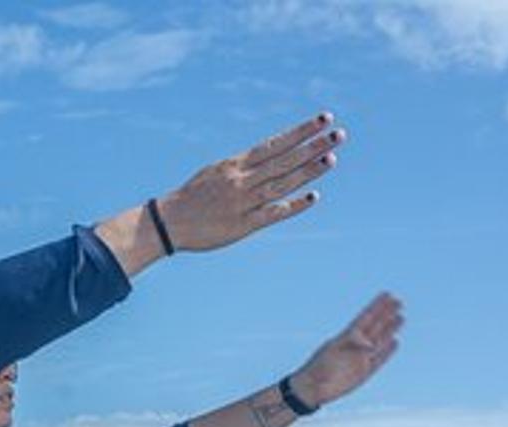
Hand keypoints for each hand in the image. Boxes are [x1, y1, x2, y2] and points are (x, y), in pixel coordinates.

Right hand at [157, 113, 343, 251]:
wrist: (168, 222)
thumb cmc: (192, 197)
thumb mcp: (215, 172)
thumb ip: (243, 166)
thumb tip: (269, 156)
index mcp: (235, 165)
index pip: (275, 143)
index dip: (301, 131)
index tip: (323, 118)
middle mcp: (242, 180)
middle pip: (284, 160)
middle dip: (313, 146)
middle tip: (339, 134)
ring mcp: (243, 202)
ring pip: (282, 183)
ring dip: (308, 171)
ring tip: (332, 158)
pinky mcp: (242, 225)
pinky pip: (272, 214)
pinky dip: (292, 206)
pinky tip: (312, 197)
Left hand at [291, 292, 403, 408]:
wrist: (311, 389)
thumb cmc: (317, 369)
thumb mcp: (333, 355)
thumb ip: (351, 349)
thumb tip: (367, 346)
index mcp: (346, 337)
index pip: (365, 317)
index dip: (376, 306)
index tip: (386, 294)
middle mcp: (355, 345)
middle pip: (375, 326)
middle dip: (386, 313)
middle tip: (398, 301)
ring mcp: (361, 358)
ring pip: (380, 340)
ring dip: (390, 328)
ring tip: (400, 317)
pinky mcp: (364, 372)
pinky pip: (380, 359)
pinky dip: (388, 351)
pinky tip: (395, 341)